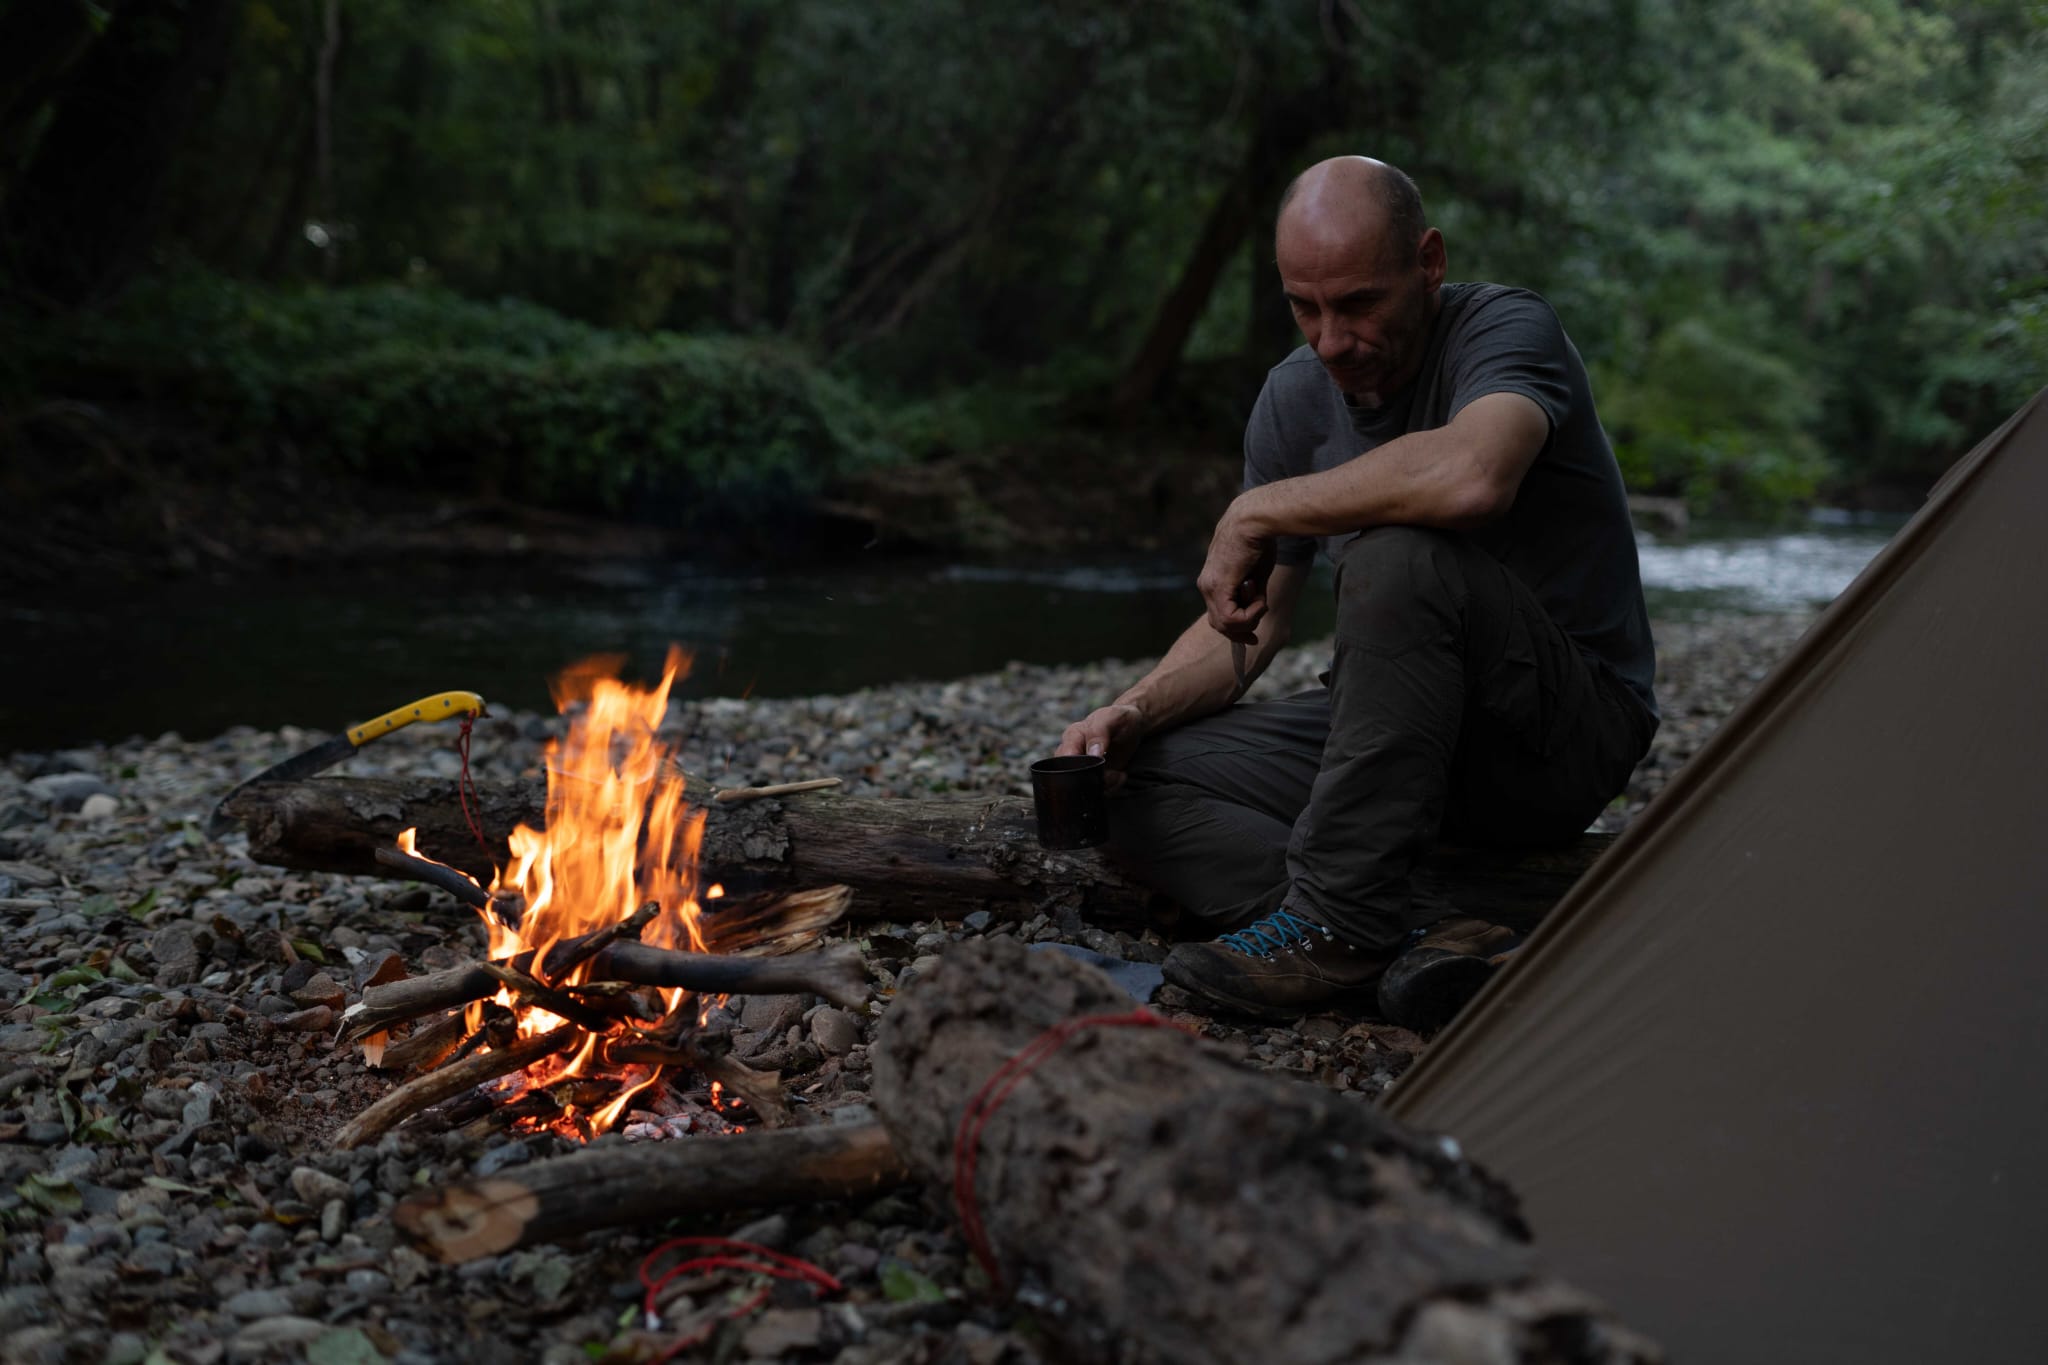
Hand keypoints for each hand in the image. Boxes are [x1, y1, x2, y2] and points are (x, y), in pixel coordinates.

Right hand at [1056, 703, 1145, 789]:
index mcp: (1073, 736)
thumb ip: (1099, 732)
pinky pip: (1097, 789)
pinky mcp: (1095, 776)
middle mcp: (1074, 752)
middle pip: (1072, 776)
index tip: (1100, 762)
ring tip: (1119, 774)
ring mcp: (1084, 766)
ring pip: (1085, 786)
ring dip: (1105, 785)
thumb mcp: (1111, 718)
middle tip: (1113, 773)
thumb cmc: (1120, 718)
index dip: (1080, 765)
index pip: (1065, 756)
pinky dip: (1111, 787)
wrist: (1135, 726)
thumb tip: (1092, 753)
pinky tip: (1120, 775)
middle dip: (1094, 779)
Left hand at [1196, 502, 1276, 643]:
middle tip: (1260, 615)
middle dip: (1243, 630)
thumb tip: (1257, 610)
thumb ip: (1252, 593)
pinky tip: (1259, 598)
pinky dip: (1250, 615)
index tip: (1254, 637)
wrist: (1253, 520)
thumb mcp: (1256, 574)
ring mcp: (1209, 587)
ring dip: (1250, 619)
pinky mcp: (1218, 586)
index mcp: (1212, 581)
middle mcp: (1206, 586)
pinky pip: (1232, 618)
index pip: (1218, 616)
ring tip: (1261, 598)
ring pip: (1226, 625)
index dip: (1237, 630)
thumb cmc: (1259, 540)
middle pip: (1219, 625)